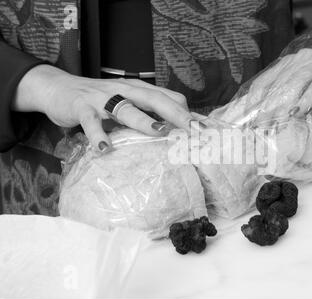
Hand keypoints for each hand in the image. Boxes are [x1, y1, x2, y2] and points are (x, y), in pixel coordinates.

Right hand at [13, 65, 192, 151]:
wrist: (58, 88)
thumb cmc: (99, 100)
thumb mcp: (126, 103)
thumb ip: (145, 113)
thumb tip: (173, 132)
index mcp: (138, 90)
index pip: (168, 97)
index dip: (186, 112)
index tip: (203, 129)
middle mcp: (125, 91)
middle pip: (155, 99)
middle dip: (176, 114)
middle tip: (194, 130)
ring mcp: (103, 98)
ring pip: (126, 107)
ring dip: (143, 120)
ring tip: (158, 132)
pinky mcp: (81, 106)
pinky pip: (90, 121)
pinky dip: (97, 134)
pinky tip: (104, 149)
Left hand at [247, 48, 311, 123]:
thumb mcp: (304, 88)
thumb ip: (289, 99)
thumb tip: (270, 122)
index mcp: (288, 64)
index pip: (264, 81)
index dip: (254, 100)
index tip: (248, 117)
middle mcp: (299, 60)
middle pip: (278, 85)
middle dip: (267, 106)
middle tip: (260, 125)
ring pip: (295, 84)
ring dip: (284, 105)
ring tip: (275, 121)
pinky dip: (307, 99)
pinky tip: (299, 112)